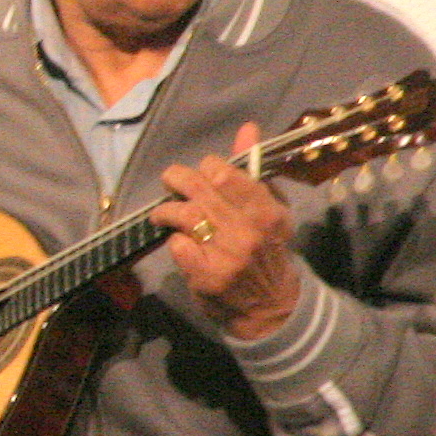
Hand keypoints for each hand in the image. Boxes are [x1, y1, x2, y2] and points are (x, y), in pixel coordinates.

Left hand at [161, 121, 298, 340]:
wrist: (272, 306)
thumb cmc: (267, 250)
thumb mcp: (269, 210)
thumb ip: (253, 171)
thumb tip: (247, 129)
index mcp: (266, 211)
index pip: (225, 173)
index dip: (206, 168)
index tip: (202, 175)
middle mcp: (249, 231)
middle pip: (198, 189)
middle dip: (175, 180)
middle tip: (171, 183)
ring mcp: (228, 255)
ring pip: (184, 215)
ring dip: (166, 211)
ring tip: (164, 214)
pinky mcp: (208, 276)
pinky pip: (177, 245)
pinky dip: (173, 240)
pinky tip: (179, 242)